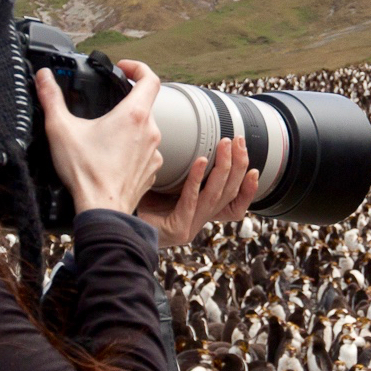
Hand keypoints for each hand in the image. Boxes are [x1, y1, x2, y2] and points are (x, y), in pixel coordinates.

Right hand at [35, 60, 162, 216]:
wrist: (102, 210)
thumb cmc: (86, 173)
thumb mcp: (60, 129)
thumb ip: (51, 98)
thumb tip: (44, 77)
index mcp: (133, 115)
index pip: (150, 79)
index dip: (138, 67)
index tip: (124, 69)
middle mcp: (150, 131)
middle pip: (145, 105)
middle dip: (125, 102)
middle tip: (105, 107)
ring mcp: (154, 152)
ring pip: (145, 130)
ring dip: (129, 128)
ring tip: (105, 135)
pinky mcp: (151, 170)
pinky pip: (145, 152)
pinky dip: (131, 150)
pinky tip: (112, 157)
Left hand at [136, 135, 259, 247]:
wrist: (115, 223)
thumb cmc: (137, 199)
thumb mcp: (166, 184)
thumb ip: (181, 171)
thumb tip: (191, 141)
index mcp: (199, 213)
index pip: (234, 206)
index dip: (248, 190)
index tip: (255, 169)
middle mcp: (198, 221)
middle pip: (228, 194)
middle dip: (238, 166)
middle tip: (238, 141)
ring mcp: (189, 227)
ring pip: (214, 196)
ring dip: (222, 167)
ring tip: (225, 144)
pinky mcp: (177, 229)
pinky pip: (190, 200)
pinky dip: (197, 179)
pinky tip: (199, 161)